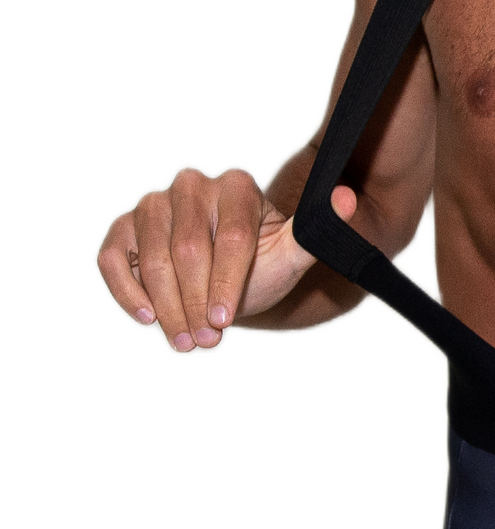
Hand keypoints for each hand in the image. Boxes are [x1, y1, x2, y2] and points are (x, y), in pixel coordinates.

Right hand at [98, 169, 356, 349]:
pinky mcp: (123, 228)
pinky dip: (127, 293)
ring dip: (167, 308)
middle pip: (189, 251)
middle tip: (207, 341)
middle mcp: (192, 186)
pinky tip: (148, 319)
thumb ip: (314, 234)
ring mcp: (154, 204)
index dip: (228, 284)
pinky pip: (113, 259)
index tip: (227, 322)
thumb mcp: (290, 257)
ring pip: (152, 258)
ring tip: (186, 340)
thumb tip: (347, 200)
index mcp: (237, 186)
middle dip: (197, 303)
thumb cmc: (261, 267)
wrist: (225, 280)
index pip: (233, 239)